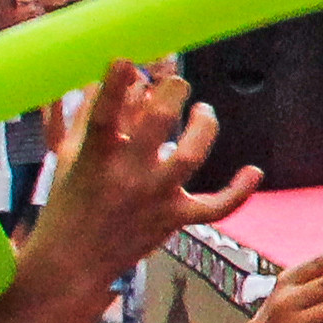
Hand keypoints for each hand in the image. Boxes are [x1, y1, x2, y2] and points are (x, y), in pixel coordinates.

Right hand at [15, 63, 247, 304]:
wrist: (73, 262)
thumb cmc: (69, 200)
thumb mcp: (70, 155)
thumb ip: (93, 112)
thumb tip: (121, 79)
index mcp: (96, 157)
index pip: (105, 115)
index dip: (115, 86)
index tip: (126, 60)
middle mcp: (127, 176)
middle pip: (157, 124)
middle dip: (172, 93)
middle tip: (176, 84)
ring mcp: (154, 198)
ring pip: (190, 156)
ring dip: (203, 126)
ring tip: (202, 112)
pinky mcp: (174, 219)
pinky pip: (216, 207)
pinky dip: (239, 190)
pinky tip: (253, 170)